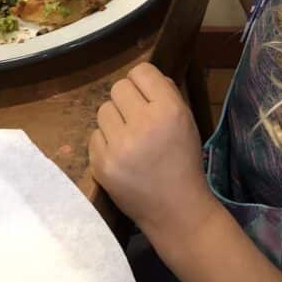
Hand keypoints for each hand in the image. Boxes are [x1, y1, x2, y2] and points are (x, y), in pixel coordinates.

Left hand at [89, 63, 216, 247]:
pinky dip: (106, 143)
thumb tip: (142, 78)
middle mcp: (143, 124)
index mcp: (169, 110)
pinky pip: (94, 135)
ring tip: (129, 138)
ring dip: (115, 120)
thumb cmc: (183, 161)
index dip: (143, 82)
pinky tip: (121, 156)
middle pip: (118, 88)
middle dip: (127, 101)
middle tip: (136, 118)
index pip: (141, 72)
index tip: (146, 96)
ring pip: (103, 110)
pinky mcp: (102, 164)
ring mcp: (119, 146)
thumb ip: (167, 94)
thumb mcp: (186, 121)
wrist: (176, 209)